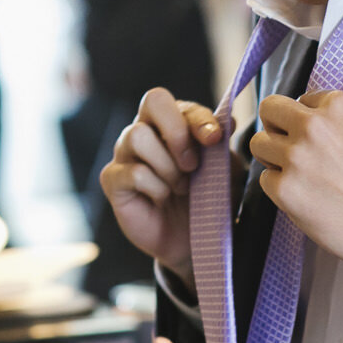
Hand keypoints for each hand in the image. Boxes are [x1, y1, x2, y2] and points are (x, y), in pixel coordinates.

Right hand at [97, 87, 225, 271]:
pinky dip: (156, 188)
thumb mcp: (225, 171)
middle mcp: (145, 130)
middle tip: (193, 165)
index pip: (181, 104)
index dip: (199, 119)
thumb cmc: (209, 200)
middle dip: (177, 131)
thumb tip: (230, 121)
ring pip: (138, 135)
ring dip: (167, 166)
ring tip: (180, 187)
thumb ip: (223, 145)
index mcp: (173, 121)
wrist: (194, 242)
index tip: (215, 140)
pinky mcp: (113, 179)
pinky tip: (162, 199)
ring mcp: (125, 153)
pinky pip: (134, 172)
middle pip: (153, 100)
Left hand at [249, 90, 342, 275]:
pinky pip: (266, 180)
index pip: (302, 100)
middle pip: (270, 111)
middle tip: (286, 145)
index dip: (306, 119)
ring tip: (298, 175)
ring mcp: (295, 157)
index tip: (313, 135)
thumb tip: (322, 123)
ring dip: (274, 158)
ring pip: (260, 145)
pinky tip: (305, 198)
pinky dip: (280, 189)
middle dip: (276, 126)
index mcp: (338, 107)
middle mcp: (312, 126)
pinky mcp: (285, 189)